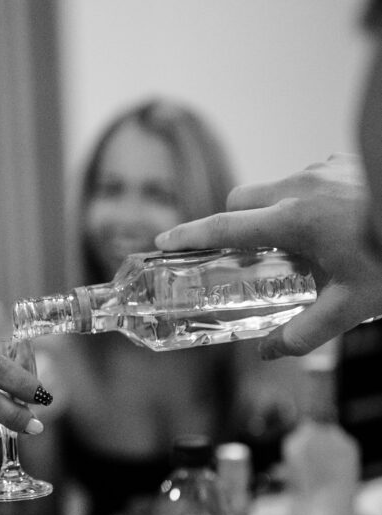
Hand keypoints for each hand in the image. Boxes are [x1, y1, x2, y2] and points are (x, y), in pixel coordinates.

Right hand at [155, 154, 381, 357]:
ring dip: (270, 213)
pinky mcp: (342, 163)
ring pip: (273, 188)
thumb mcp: (351, 306)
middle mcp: (300, 187)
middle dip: (230, 224)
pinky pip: (305, 180)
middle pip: (241, 200)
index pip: (224, 226)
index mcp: (293, 221)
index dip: (189, 235)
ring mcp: (322, 170)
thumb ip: (305, 333)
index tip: (163, 240)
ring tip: (297, 248)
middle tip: (241, 257)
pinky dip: (301, 201)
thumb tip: (269, 351)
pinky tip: (330, 227)